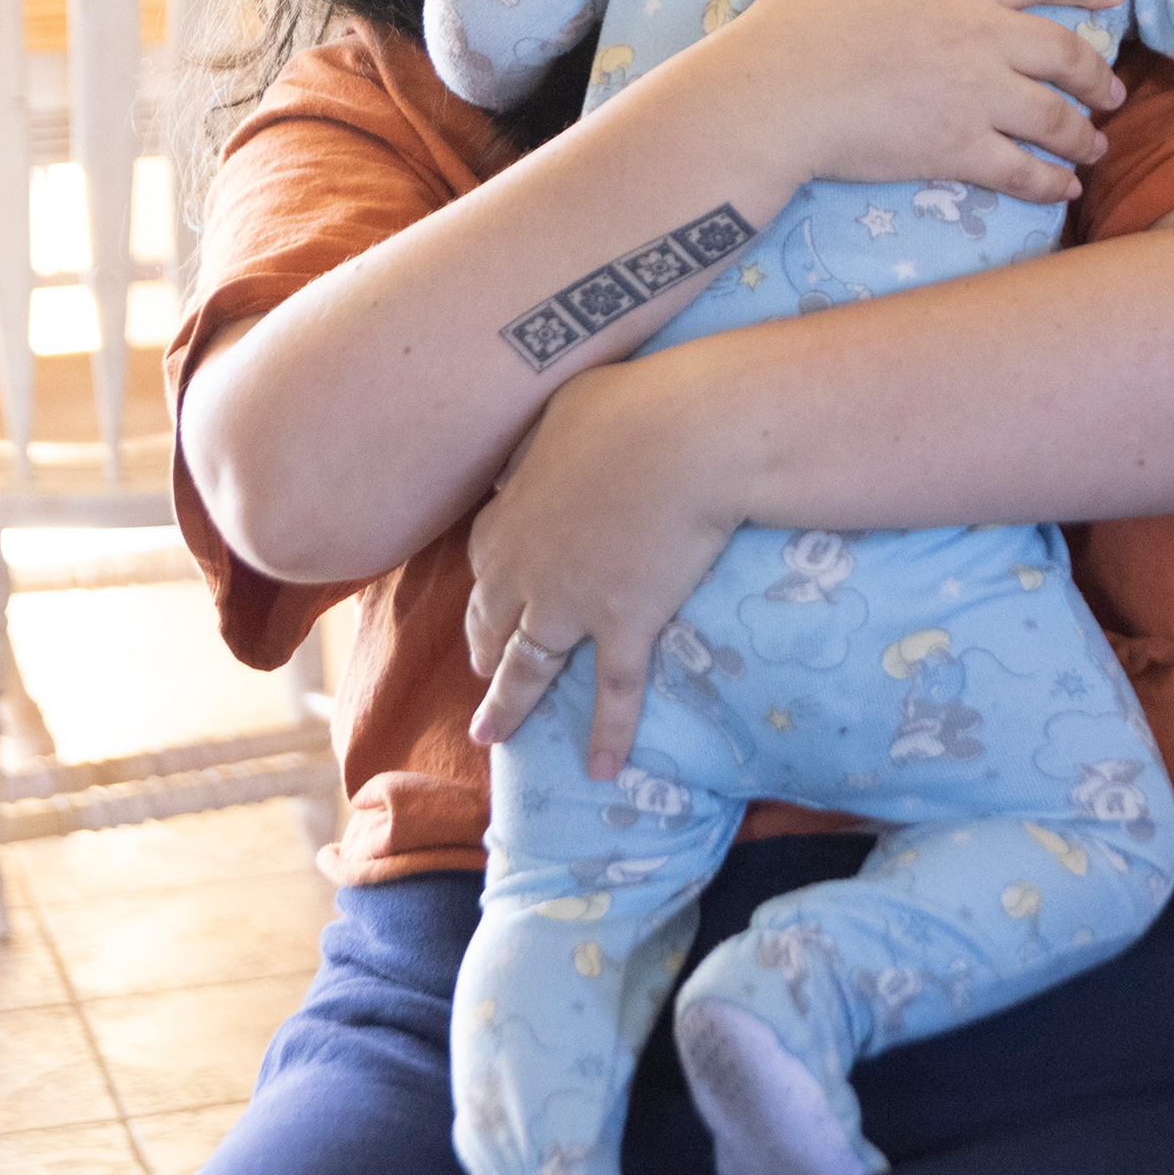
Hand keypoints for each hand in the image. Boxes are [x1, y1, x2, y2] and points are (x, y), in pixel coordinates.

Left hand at [463, 356, 739, 777]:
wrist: (690, 432)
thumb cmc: (631, 406)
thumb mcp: (559, 413)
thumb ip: (532, 449)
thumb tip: (513, 469)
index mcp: (508, 515)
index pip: (483, 564)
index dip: (484, 590)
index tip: (486, 607)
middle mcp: (524, 570)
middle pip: (493, 622)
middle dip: (485, 651)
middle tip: (483, 674)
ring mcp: (571, 604)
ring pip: (531, 668)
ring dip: (509, 706)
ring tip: (492, 737)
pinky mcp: (624, 625)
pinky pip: (613, 690)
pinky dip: (607, 732)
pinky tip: (601, 768)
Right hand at [703, 0, 1131, 204]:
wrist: (774, 96)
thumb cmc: (799, 18)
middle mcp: (982, 41)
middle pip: (1065, 55)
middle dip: (1099, 75)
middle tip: (1115, 91)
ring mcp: (975, 99)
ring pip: (1054, 117)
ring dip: (1083, 134)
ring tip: (1097, 146)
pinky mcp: (957, 150)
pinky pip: (1021, 170)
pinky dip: (1050, 181)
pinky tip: (1064, 187)